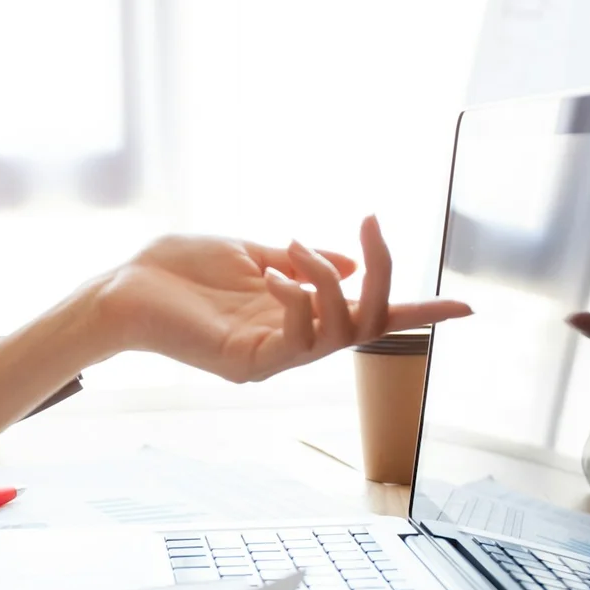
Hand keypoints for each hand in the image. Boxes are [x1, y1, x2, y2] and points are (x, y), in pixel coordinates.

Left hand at [92, 215, 471, 381]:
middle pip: (368, 320)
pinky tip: (278, 277)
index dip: (418, 311)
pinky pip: (299, 341)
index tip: (467, 307)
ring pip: (341, 332)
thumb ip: (301, 261)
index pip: (368, 314)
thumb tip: (347, 261)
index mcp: (295, 312)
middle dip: (381, 272)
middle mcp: (291, 340)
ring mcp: (272, 356)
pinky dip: (302, 303)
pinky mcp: (249, 363)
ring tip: (295, 249)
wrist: (122, 288)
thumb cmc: (176, 271)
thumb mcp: (250, 252)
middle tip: (372, 225)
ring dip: (330, 283)